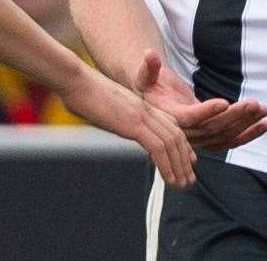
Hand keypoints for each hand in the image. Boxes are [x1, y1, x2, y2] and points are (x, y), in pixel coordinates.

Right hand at [61, 66, 195, 187]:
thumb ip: (118, 116)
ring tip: (183, 184)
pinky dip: (167, 165)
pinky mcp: (134, 124)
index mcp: (142, 106)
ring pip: (170, 143)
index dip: (182, 144)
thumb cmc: (84, 93)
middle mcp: (147, 111)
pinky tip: (170, 178)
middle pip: (175, 136)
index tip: (189, 160)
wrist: (77, 81)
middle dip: (184, 159)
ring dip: (178, 166)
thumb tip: (115, 123)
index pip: (170, 127)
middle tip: (189, 179)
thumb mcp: (108, 106)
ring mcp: (142, 117)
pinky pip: (157, 147)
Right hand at [133, 49, 266, 150]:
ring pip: (223, 135)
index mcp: (169, 117)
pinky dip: (247, 134)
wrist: (155, 104)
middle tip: (253, 104)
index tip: (224, 102)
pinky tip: (263, 125)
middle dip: (235, 116)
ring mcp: (197, 139)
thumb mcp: (145, 76)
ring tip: (263, 110)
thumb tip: (149, 54)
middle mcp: (183, 133)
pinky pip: (229, 140)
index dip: (206, 111)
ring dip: (245, 124)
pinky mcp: (208, 139)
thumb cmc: (151, 87)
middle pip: (211, 127)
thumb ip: (148, 68)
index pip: (189, 118)